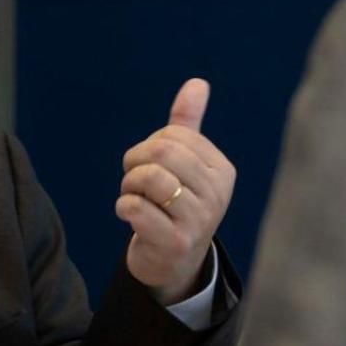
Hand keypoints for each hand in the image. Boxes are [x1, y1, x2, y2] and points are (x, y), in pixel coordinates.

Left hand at [116, 79, 235, 303]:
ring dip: (128, 185)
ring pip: (148, 178)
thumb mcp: (185, 164)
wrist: (173, 262)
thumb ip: (188, 124)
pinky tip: (130, 216)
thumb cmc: (175, 204)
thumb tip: (198, 83)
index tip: (149, 165)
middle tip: (134, 181)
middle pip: (161, 152)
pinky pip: (135, 208)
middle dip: (135, 162)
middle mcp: (217, 195)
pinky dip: (123, 207)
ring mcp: (199, 220)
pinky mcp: (176, 243)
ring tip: (132, 197)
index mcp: (222, 170)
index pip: (174, 135)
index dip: (149, 145)